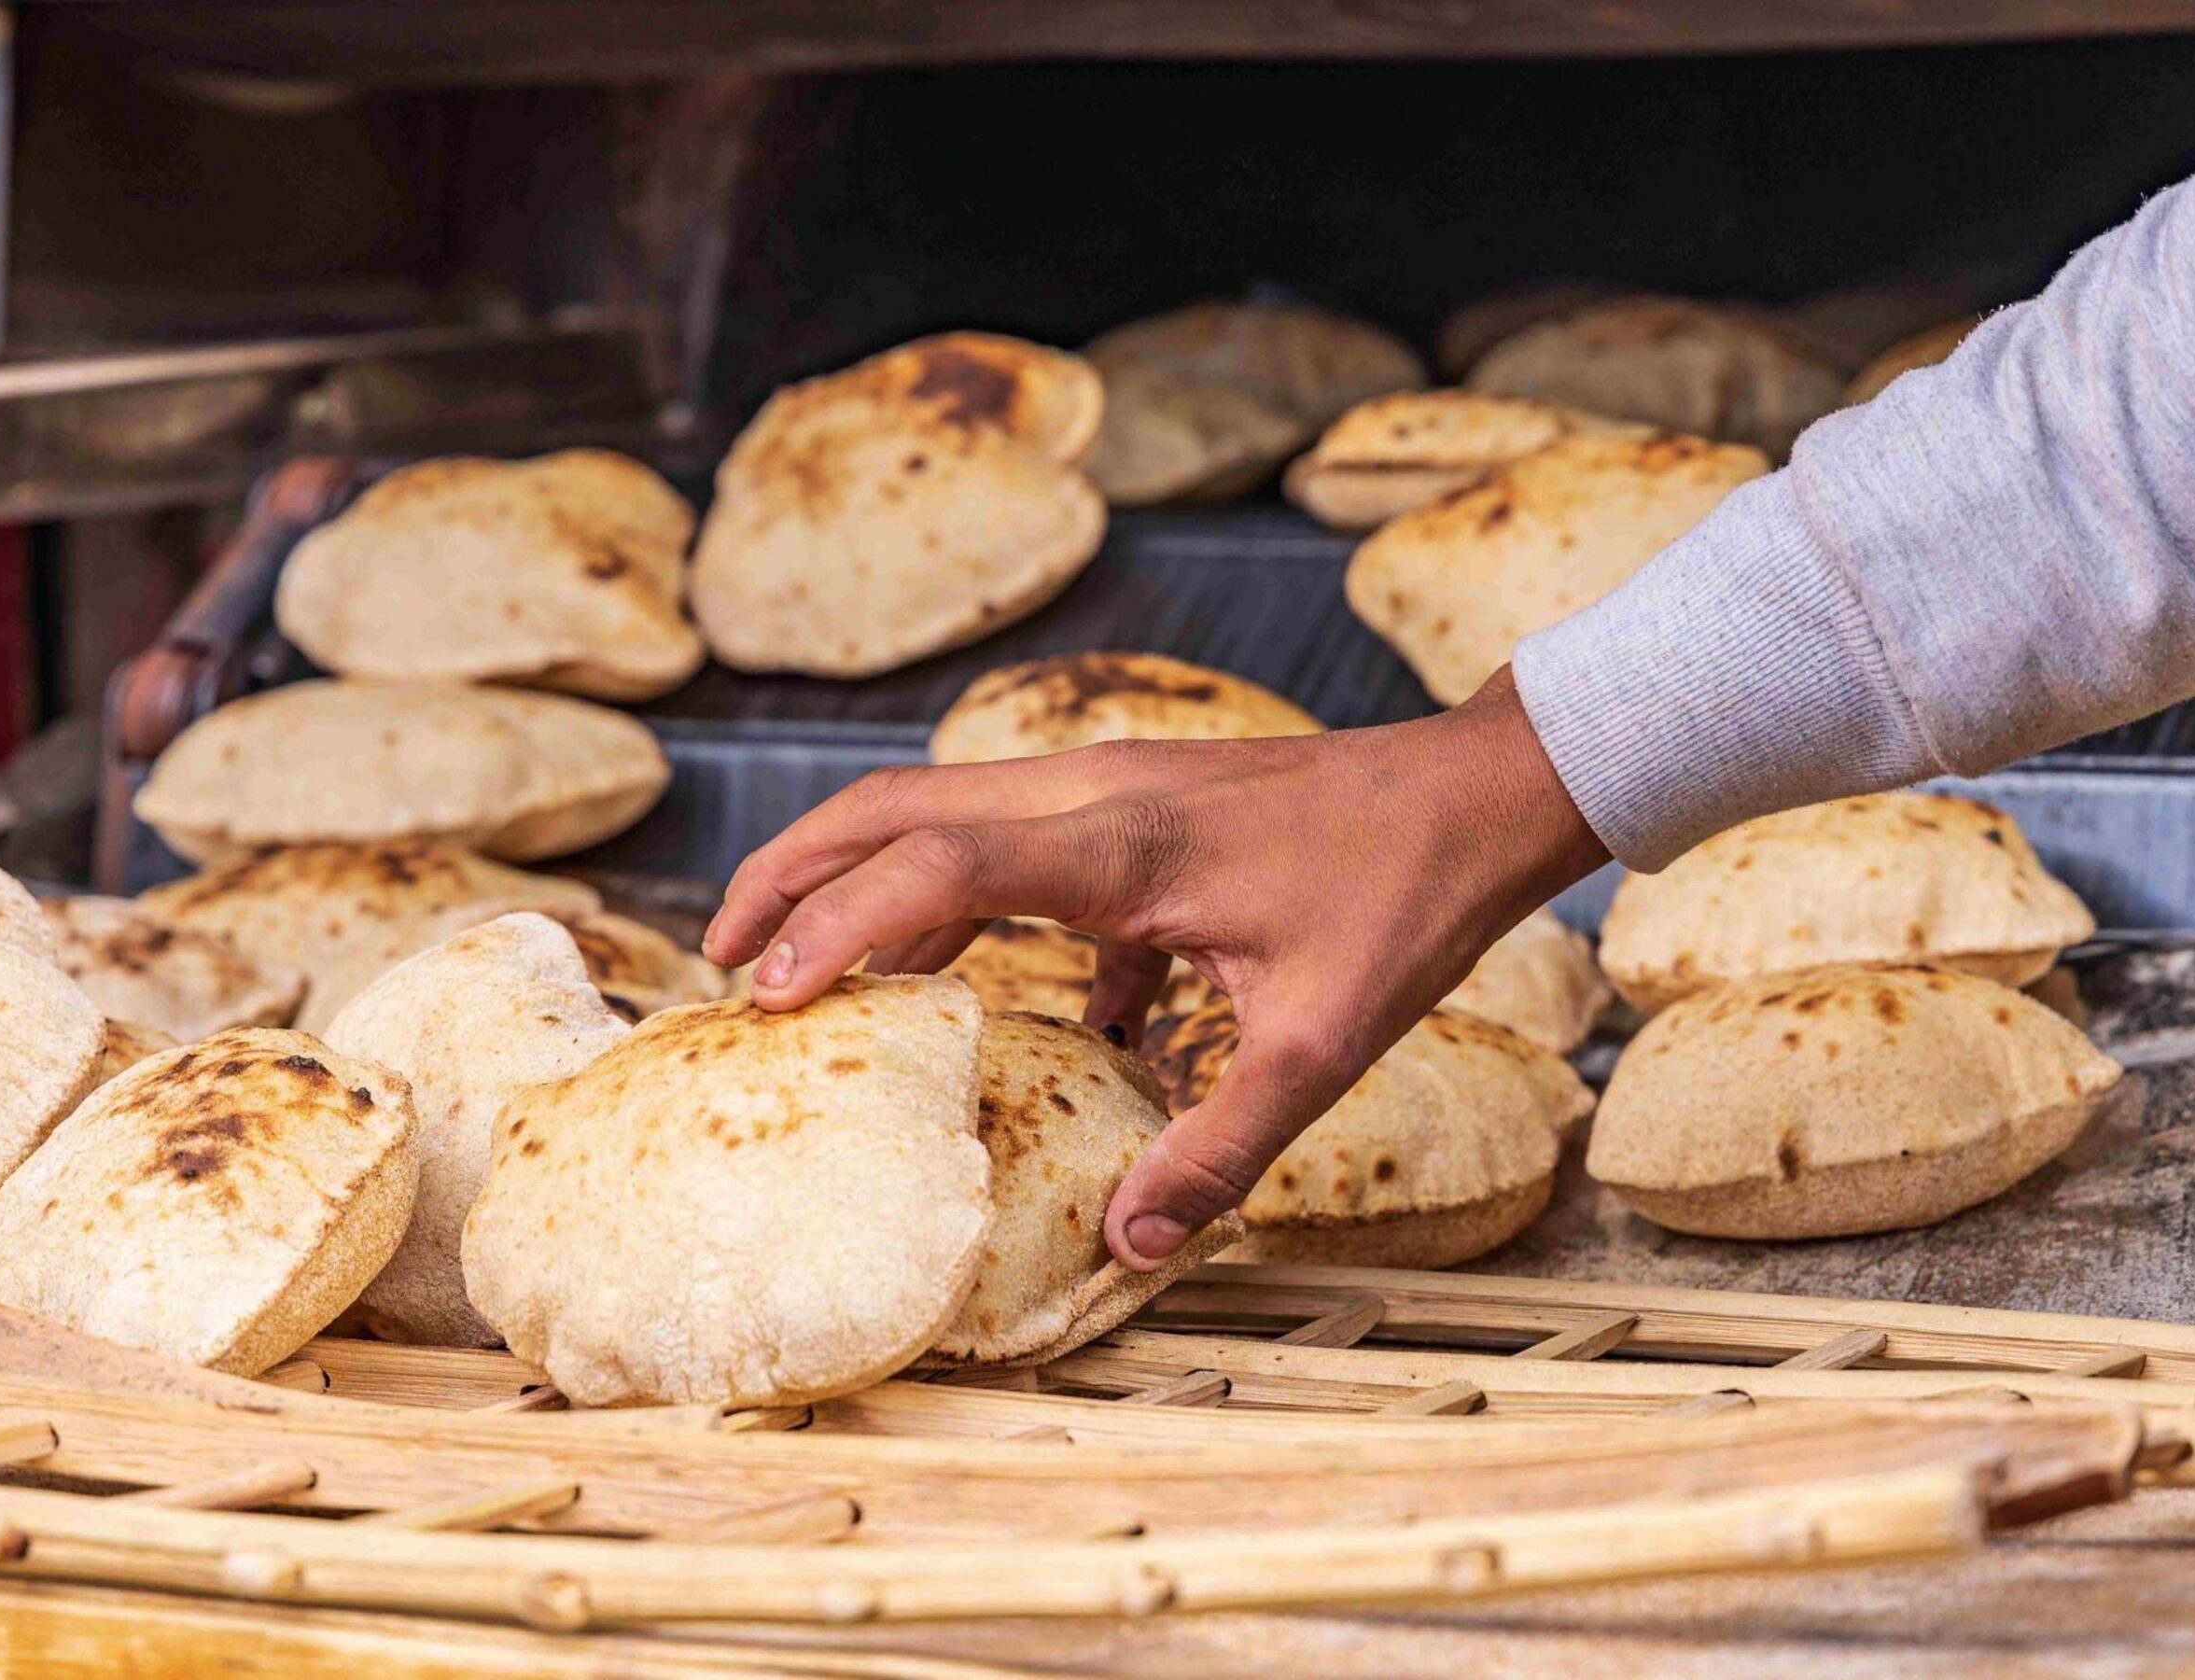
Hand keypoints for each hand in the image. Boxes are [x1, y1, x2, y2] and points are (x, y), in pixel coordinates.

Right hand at [701, 669, 1609, 1268]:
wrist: (1478, 792)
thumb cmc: (1405, 901)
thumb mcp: (1323, 1045)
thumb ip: (1221, 1148)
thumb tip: (1130, 1245)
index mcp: (1118, 843)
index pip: (932, 861)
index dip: (834, 924)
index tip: (758, 997)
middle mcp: (1089, 794)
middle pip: (892, 805)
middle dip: (791, 875)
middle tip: (716, 964)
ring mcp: (1105, 790)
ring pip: (937, 810)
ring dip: (856, 879)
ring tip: (791, 968)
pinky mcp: (1131, 808)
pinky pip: (1007, 843)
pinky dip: (954, 901)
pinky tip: (970, 993)